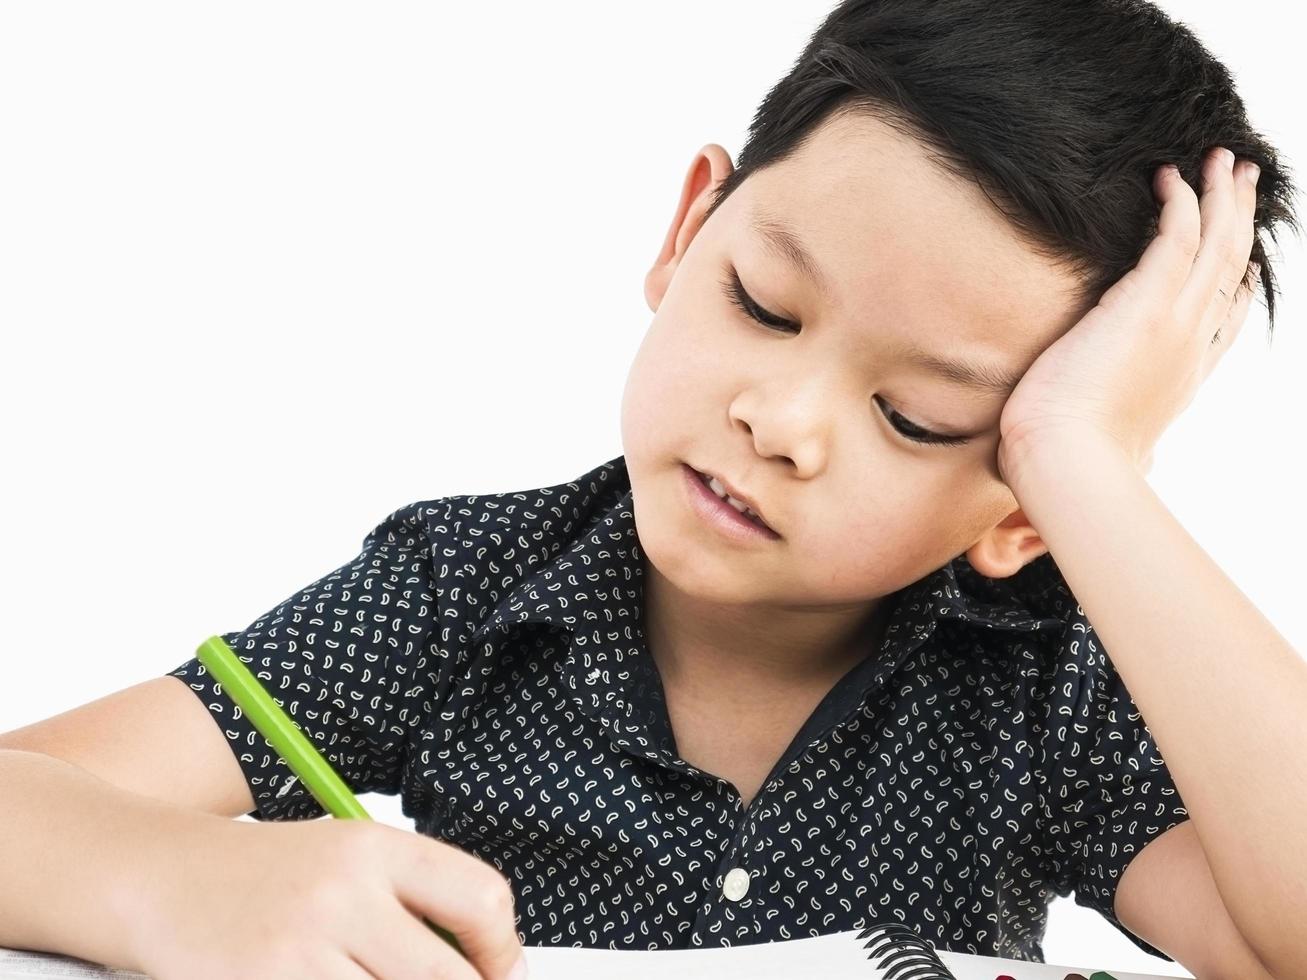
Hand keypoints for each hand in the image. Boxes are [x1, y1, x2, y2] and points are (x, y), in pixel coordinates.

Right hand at [128, 818, 525, 979]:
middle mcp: (342, 892)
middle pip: (444, 978)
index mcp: (376, 846)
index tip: (500, 974)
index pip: (480, 898)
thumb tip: (487, 968)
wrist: (158, 877)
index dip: (503, 952)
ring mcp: (298, 947)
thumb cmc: (268, 877)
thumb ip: (411, 904)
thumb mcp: (347, 862)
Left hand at [995, 145, 1261, 486]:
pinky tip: (1172, 175)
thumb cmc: (1075, 464)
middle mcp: (1192, 345)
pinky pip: (1178, 235)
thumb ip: (1134, 445)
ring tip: (1226, 159)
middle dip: (1240, 221)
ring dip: (1223, 196)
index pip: (1225, 320)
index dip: (1240, 285)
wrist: (1067, 462)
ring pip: (1217, 243)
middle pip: (1231, 270)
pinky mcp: (1148, 303)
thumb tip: (1142, 462)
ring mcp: (1178, 321)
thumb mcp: (1122, 453)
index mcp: (1185, 379)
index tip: (1248, 261)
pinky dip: (1181, 201)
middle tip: (1245, 181)